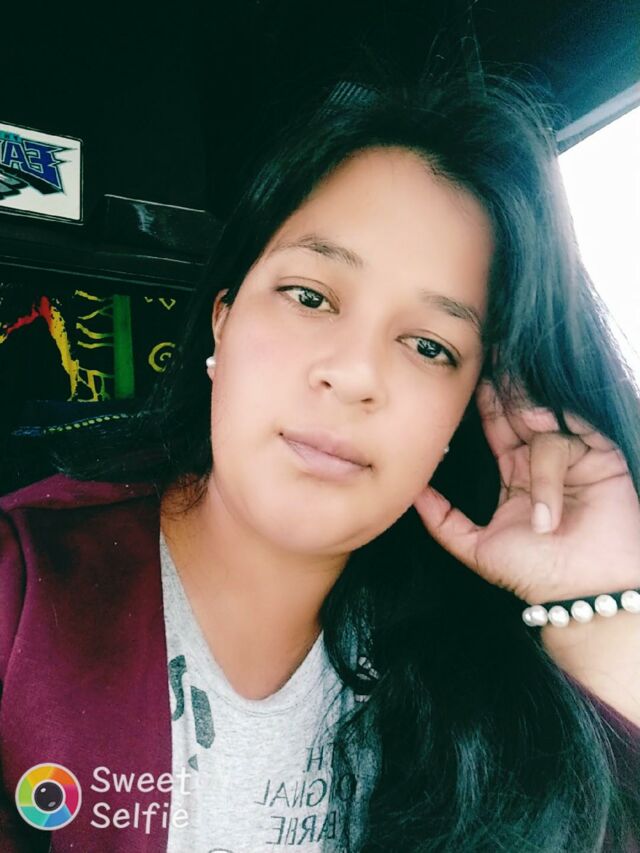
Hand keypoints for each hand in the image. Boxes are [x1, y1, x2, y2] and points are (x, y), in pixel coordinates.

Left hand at [413, 379, 639, 604]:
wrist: (583, 593)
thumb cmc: (535, 574)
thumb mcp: (476, 547)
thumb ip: (442, 520)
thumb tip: (411, 492)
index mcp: (515, 473)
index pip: (497, 430)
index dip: (485, 407)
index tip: (467, 382)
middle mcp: (542, 462)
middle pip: (521, 416)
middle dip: (506, 397)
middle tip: (492, 368)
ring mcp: (575, 458)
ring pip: (545, 433)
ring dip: (534, 439)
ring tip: (531, 436)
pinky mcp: (603, 459)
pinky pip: (579, 437)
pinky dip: (561, 443)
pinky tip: (550, 437)